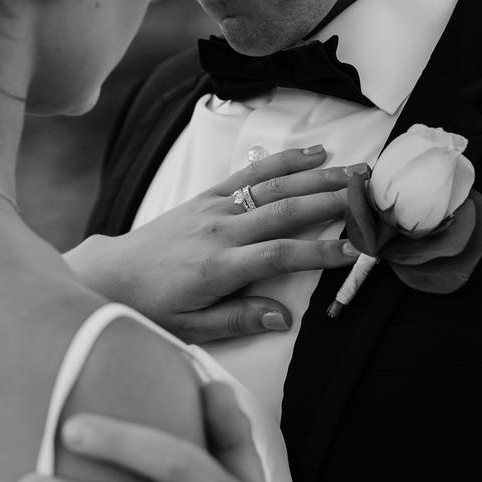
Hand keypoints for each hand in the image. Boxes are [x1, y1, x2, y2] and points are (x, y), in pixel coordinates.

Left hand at [67, 146, 366, 342]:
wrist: (111, 274)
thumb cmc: (152, 306)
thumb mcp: (191, 328)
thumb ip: (238, 320)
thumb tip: (283, 318)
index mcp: (217, 268)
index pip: (278, 255)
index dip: (318, 252)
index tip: (354, 250)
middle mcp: (219, 231)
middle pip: (284, 211)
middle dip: (331, 201)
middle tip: (371, 197)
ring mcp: (213, 208)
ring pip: (273, 186)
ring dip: (317, 176)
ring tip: (356, 172)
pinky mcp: (207, 196)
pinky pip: (250, 174)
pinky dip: (283, 161)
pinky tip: (313, 154)